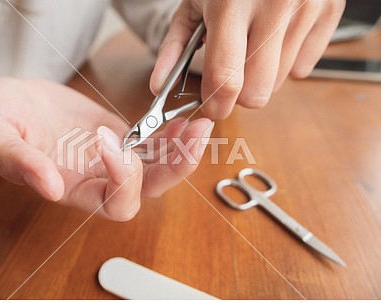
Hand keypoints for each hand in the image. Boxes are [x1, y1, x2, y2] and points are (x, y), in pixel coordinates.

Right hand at [0, 77, 211, 220]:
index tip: (105, 139)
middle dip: (174, 170)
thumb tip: (47, 187)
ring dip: (181, 151)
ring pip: (157, 169)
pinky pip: (151, 144)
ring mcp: (109, 158)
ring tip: (197, 125)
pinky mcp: (116, 136)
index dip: (122, 178)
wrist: (1, 102)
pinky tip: (180, 118)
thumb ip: (14, 160)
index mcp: (69, 188)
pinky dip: (170, 135)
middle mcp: (95, 180)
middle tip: (193, 137)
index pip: (113, 202)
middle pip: (147, 191)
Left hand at [150, 0, 344, 117]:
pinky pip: (305, 67)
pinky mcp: (330, 9)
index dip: (216, 105)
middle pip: (258, 93)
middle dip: (240, 95)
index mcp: (230, 4)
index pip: (226, 79)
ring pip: (280, 82)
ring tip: (254, 43)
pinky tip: (277, 38)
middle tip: (233, 74)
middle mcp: (275, 5)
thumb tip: (158, 87)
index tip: (213, 107)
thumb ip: (174, 48)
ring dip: (262, 75)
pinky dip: (288, 61)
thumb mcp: (192, 5)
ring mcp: (307, 6)